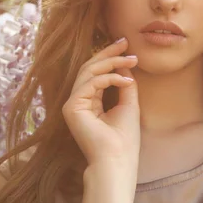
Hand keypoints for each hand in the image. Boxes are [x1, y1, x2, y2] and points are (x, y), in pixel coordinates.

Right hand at [62, 37, 139, 167]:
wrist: (117, 159)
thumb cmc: (124, 138)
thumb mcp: (129, 104)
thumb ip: (125, 84)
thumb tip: (125, 64)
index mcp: (90, 101)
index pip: (97, 73)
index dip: (110, 57)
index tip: (126, 46)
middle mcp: (78, 101)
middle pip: (89, 67)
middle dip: (108, 53)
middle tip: (125, 42)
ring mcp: (72, 104)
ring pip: (89, 72)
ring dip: (112, 62)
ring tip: (131, 59)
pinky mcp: (71, 107)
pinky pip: (90, 83)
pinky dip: (110, 78)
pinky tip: (126, 81)